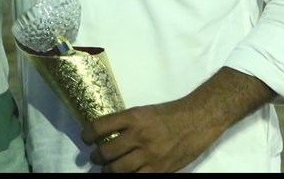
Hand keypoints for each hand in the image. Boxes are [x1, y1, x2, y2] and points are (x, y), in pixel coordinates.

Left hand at [81, 99, 218, 173]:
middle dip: (97, 158)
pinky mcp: (160, 170)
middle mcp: (139, 136)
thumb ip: (126, 123)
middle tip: (96, 158)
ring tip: (108, 170)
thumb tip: (107, 135)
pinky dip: (128, 178)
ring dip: (108, 171)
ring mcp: (150, 155)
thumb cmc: (170, 114)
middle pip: (106, 153)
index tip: (85, 139)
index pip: (100, 126)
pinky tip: (126, 175)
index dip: (87, 134)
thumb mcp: (144, 111)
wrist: (197, 120)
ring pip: (118, 170)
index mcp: (133, 117)